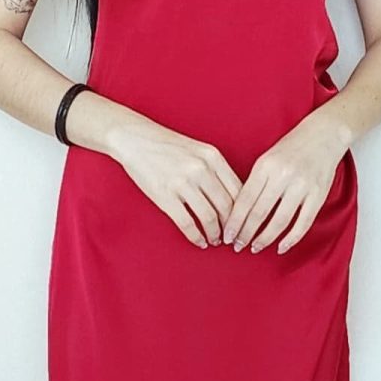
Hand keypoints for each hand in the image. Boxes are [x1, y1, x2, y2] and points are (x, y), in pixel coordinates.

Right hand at [109, 118, 241, 247]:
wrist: (135, 138)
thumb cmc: (167, 146)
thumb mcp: (199, 151)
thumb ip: (216, 171)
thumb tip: (234, 199)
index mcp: (213, 157)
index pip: (239, 190)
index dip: (244, 213)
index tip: (244, 224)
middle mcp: (202, 169)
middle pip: (227, 207)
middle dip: (232, 228)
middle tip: (233, 238)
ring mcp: (183, 183)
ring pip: (209, 218)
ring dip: (215, 234)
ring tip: (216, 241)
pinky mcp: (165, 196)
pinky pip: (187, 223)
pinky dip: (196, 237)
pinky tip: (200, 241)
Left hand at [222, 110, 350, 254]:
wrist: (324, 134)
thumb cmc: (292, 148)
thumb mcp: (266, 159)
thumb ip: (254, 183)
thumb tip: (239, 213)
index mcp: (265, 166)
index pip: (245, 200)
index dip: (235, 222)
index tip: (228, 236)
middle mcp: (283, 176)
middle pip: (259, 213)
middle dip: (246, 233)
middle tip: (237, 246)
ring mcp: (302, 186)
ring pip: (280, 221)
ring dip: (265, 238)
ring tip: (255, 247)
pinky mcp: (318, 195)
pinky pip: (303, 223)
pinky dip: (291, 239)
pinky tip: (281, 247)